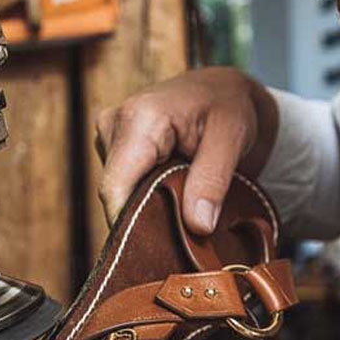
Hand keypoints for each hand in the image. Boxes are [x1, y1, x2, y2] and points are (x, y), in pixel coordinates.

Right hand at [95, 66, 277, 231]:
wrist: (221, 88)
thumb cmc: (229, 106)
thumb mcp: (231, 139)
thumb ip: (212, 181)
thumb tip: (198, 226)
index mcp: (139, 118)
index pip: (116, 187)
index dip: (131, 224)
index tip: (159, 251)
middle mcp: (113, 123)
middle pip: (115, 192)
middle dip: (144, 216)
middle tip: (183, 233)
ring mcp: (108, 133)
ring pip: (118, 190)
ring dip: (146, 204)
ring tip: (182, 204)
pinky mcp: (112, 144)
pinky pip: (121, 183)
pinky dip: (144, 193)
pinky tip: (170, 191)